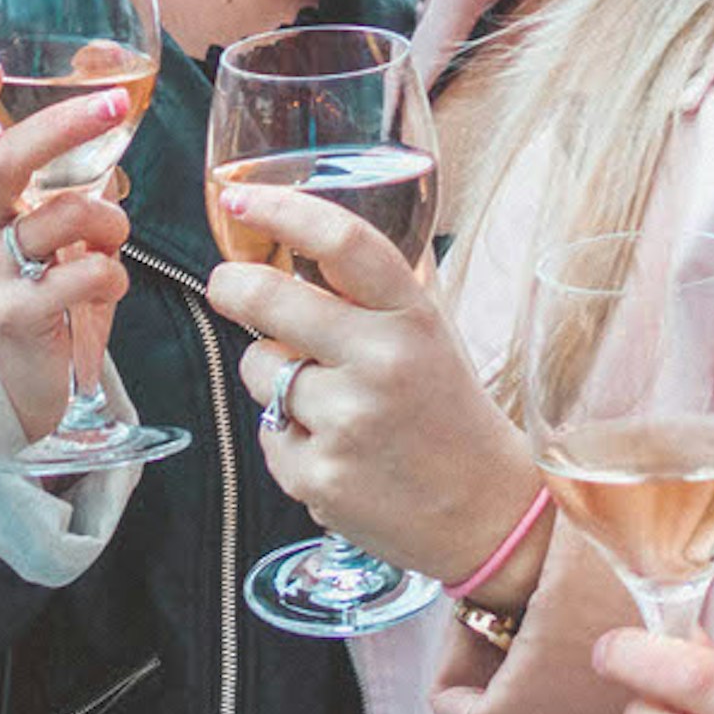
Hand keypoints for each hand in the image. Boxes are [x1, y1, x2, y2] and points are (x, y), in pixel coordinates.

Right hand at [0, 57, 135, 442]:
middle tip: (112, 104)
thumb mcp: (58, 221)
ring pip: (63, 214)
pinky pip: (85, 272)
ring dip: (112, 219)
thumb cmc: (56, 287)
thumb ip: (74, 165)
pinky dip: (115, 272)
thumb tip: (110, 83)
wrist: (46, 382)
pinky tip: (108, 285)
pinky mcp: (15, 316)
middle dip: (61, 126)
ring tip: (115, 238)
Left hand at [209, 181, 534, 580]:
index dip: (284, 210)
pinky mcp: (318, 477)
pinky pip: (268, 433)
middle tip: (226, 285)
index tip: (241, 197)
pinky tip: (337, 452)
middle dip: (233, 286)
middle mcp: (381, 364)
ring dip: (274, 375)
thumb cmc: (451, 416)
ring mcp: (347, 423)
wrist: (486, 516)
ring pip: (261, 369)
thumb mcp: (432, 337)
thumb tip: (302, 241)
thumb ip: (376, 294)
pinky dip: (289, 437)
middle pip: (271, 300)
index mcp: (414, 319)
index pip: (343, 243)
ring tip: (328, 402)